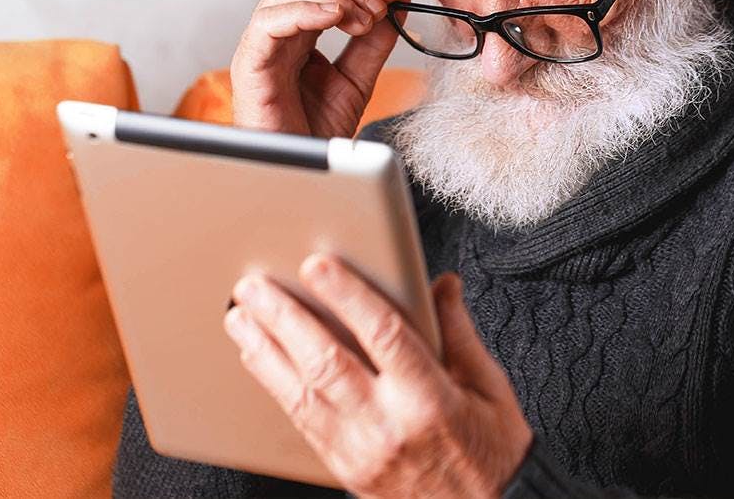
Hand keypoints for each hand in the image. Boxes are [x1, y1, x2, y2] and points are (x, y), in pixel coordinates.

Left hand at [223, 256, 533, 498]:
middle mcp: (390, 425)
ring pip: (303, 393)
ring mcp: (362, 451)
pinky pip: (302, 422)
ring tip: (241, 318)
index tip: (318, 265)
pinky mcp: (346, 469)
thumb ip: (457, 331)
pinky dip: (276, 386)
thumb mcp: (489, 387)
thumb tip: (442, 284)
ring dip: (266, 351)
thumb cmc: (492, 453)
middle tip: (256, 287)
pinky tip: (259, 360)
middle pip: (327, 362)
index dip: (347, 295)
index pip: (382, 333)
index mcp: (430, 398)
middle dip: (285, 319)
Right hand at [230, 0, 405, 136]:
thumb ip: (374, 43)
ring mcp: (261, 45)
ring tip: (363, 20)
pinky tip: (334, 17)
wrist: (301, 174)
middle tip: (379, 6)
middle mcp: (278, 31)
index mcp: (300, 32)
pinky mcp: (250, 64)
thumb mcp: (358, 79)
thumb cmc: (316, 130)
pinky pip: (268, 22)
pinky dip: (304, 10)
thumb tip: (395, 4)